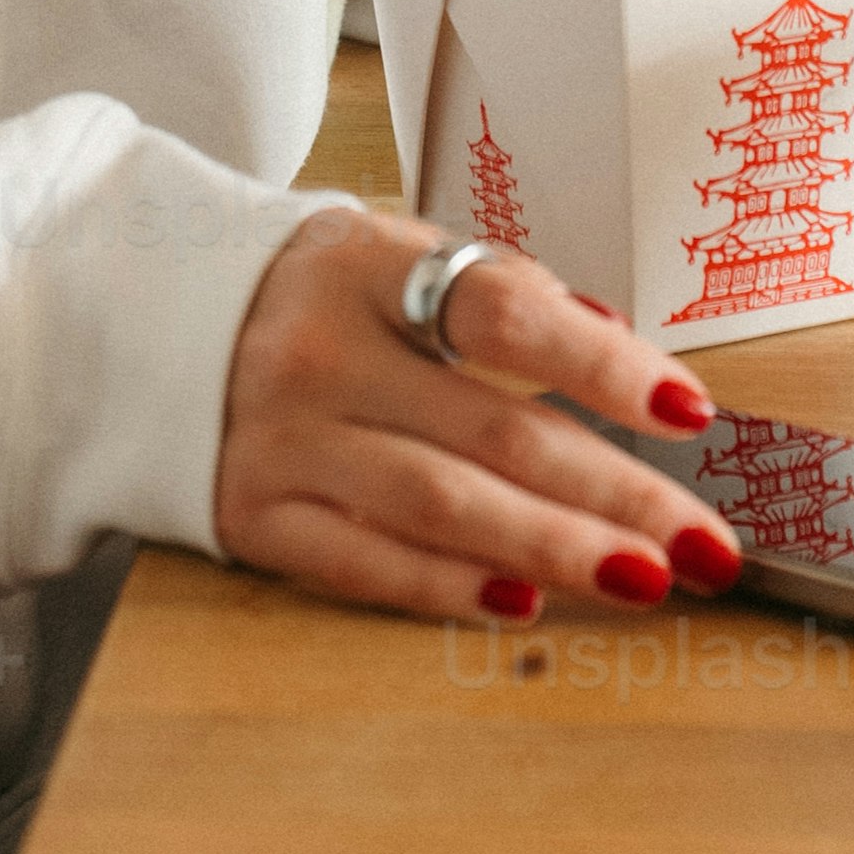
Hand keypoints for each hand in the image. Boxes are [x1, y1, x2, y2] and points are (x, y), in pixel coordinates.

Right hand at [213, 206, 744, 625]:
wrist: (148, 322)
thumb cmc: (314, 295)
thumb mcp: (393, 253)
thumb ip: (498, 295)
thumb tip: (617, 347)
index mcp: (366, 269)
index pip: (503, 316)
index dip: (603, 367)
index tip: (689, 411)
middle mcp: (320, 357)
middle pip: (493, 432)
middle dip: (617, 494)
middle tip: (705, 542)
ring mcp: (282, 443)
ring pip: (441, 508)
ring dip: (557, 550)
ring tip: (648, 580)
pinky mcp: (255, 518)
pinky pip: (365, 564)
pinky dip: (450, 586)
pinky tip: (526, 601)